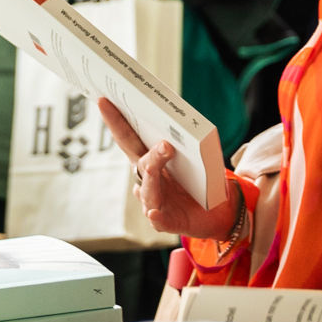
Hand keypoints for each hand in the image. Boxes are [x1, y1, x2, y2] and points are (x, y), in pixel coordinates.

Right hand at [98, 99, 232, 239]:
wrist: (217, 213)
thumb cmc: (200, 183)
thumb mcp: (197, 159)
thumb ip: (187, 144)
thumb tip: (181, 128)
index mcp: (150, 161)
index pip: (129, 138)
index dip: (115, 121)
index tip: (104, 100)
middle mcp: (148, 181)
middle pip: (139, 162)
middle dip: (138, 144)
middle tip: (161, 139)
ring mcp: (155, 202)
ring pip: (149, 189)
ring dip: (153, 174)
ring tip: (158, 160)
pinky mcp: (168, 221)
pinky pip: (160, 220)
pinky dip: (157, 217)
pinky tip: (155, 213)